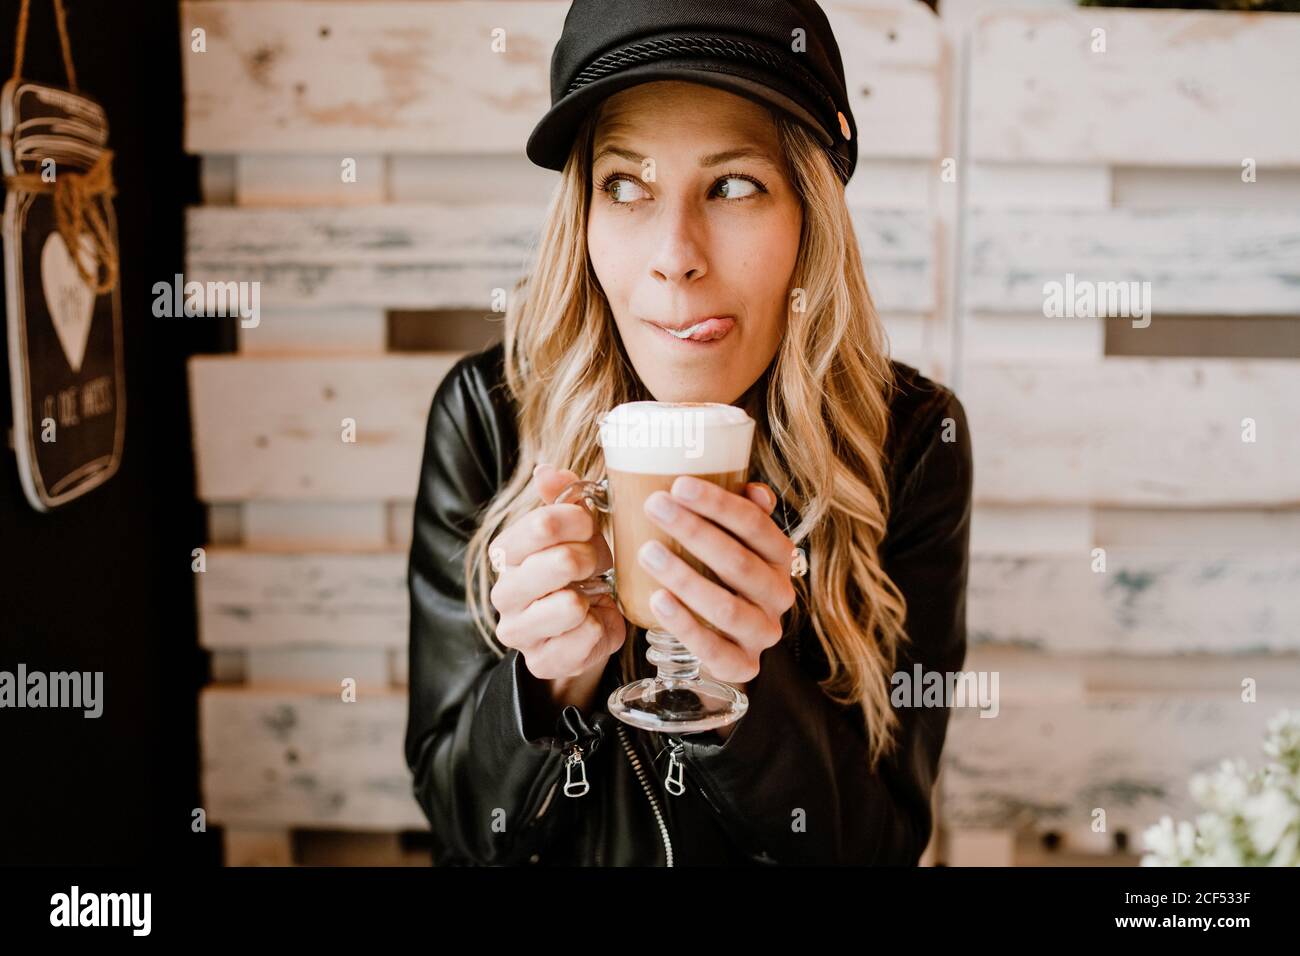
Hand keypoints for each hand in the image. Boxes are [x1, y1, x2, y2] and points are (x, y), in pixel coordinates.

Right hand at [488, 464, 625, 696]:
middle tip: (597, 567)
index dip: (582, 522)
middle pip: (562, 561)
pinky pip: (586, 637)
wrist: (579, 632)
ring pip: (570, 604)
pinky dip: (601, 629)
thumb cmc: (578, 573)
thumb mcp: (574, 531)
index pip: (545, 523)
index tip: (591, 529)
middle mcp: (503, 590)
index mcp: (506, 551)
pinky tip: (592, 624)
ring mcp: (518, 629)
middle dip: (594, 561)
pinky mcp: (541, 661)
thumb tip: (545, 470)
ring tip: (592, 596)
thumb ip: (562, 499)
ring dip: (595, 597)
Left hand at [637, 476, 796, 686]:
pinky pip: (714, 650)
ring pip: (727, 608)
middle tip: (654, 507)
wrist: (725, 640)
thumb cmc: (721, 577)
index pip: (756, 525)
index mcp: (779, 558)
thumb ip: (743, 514)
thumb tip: (753, 489)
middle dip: (694, 531)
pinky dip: (684, 624)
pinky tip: (657, 600)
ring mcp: (763, 633)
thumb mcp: (735, 541)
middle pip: (739, 563)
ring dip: (685, 578)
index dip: (718, 504)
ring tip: (648, 553)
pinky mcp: (743, 666)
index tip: (678, 485)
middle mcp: (779, 595)